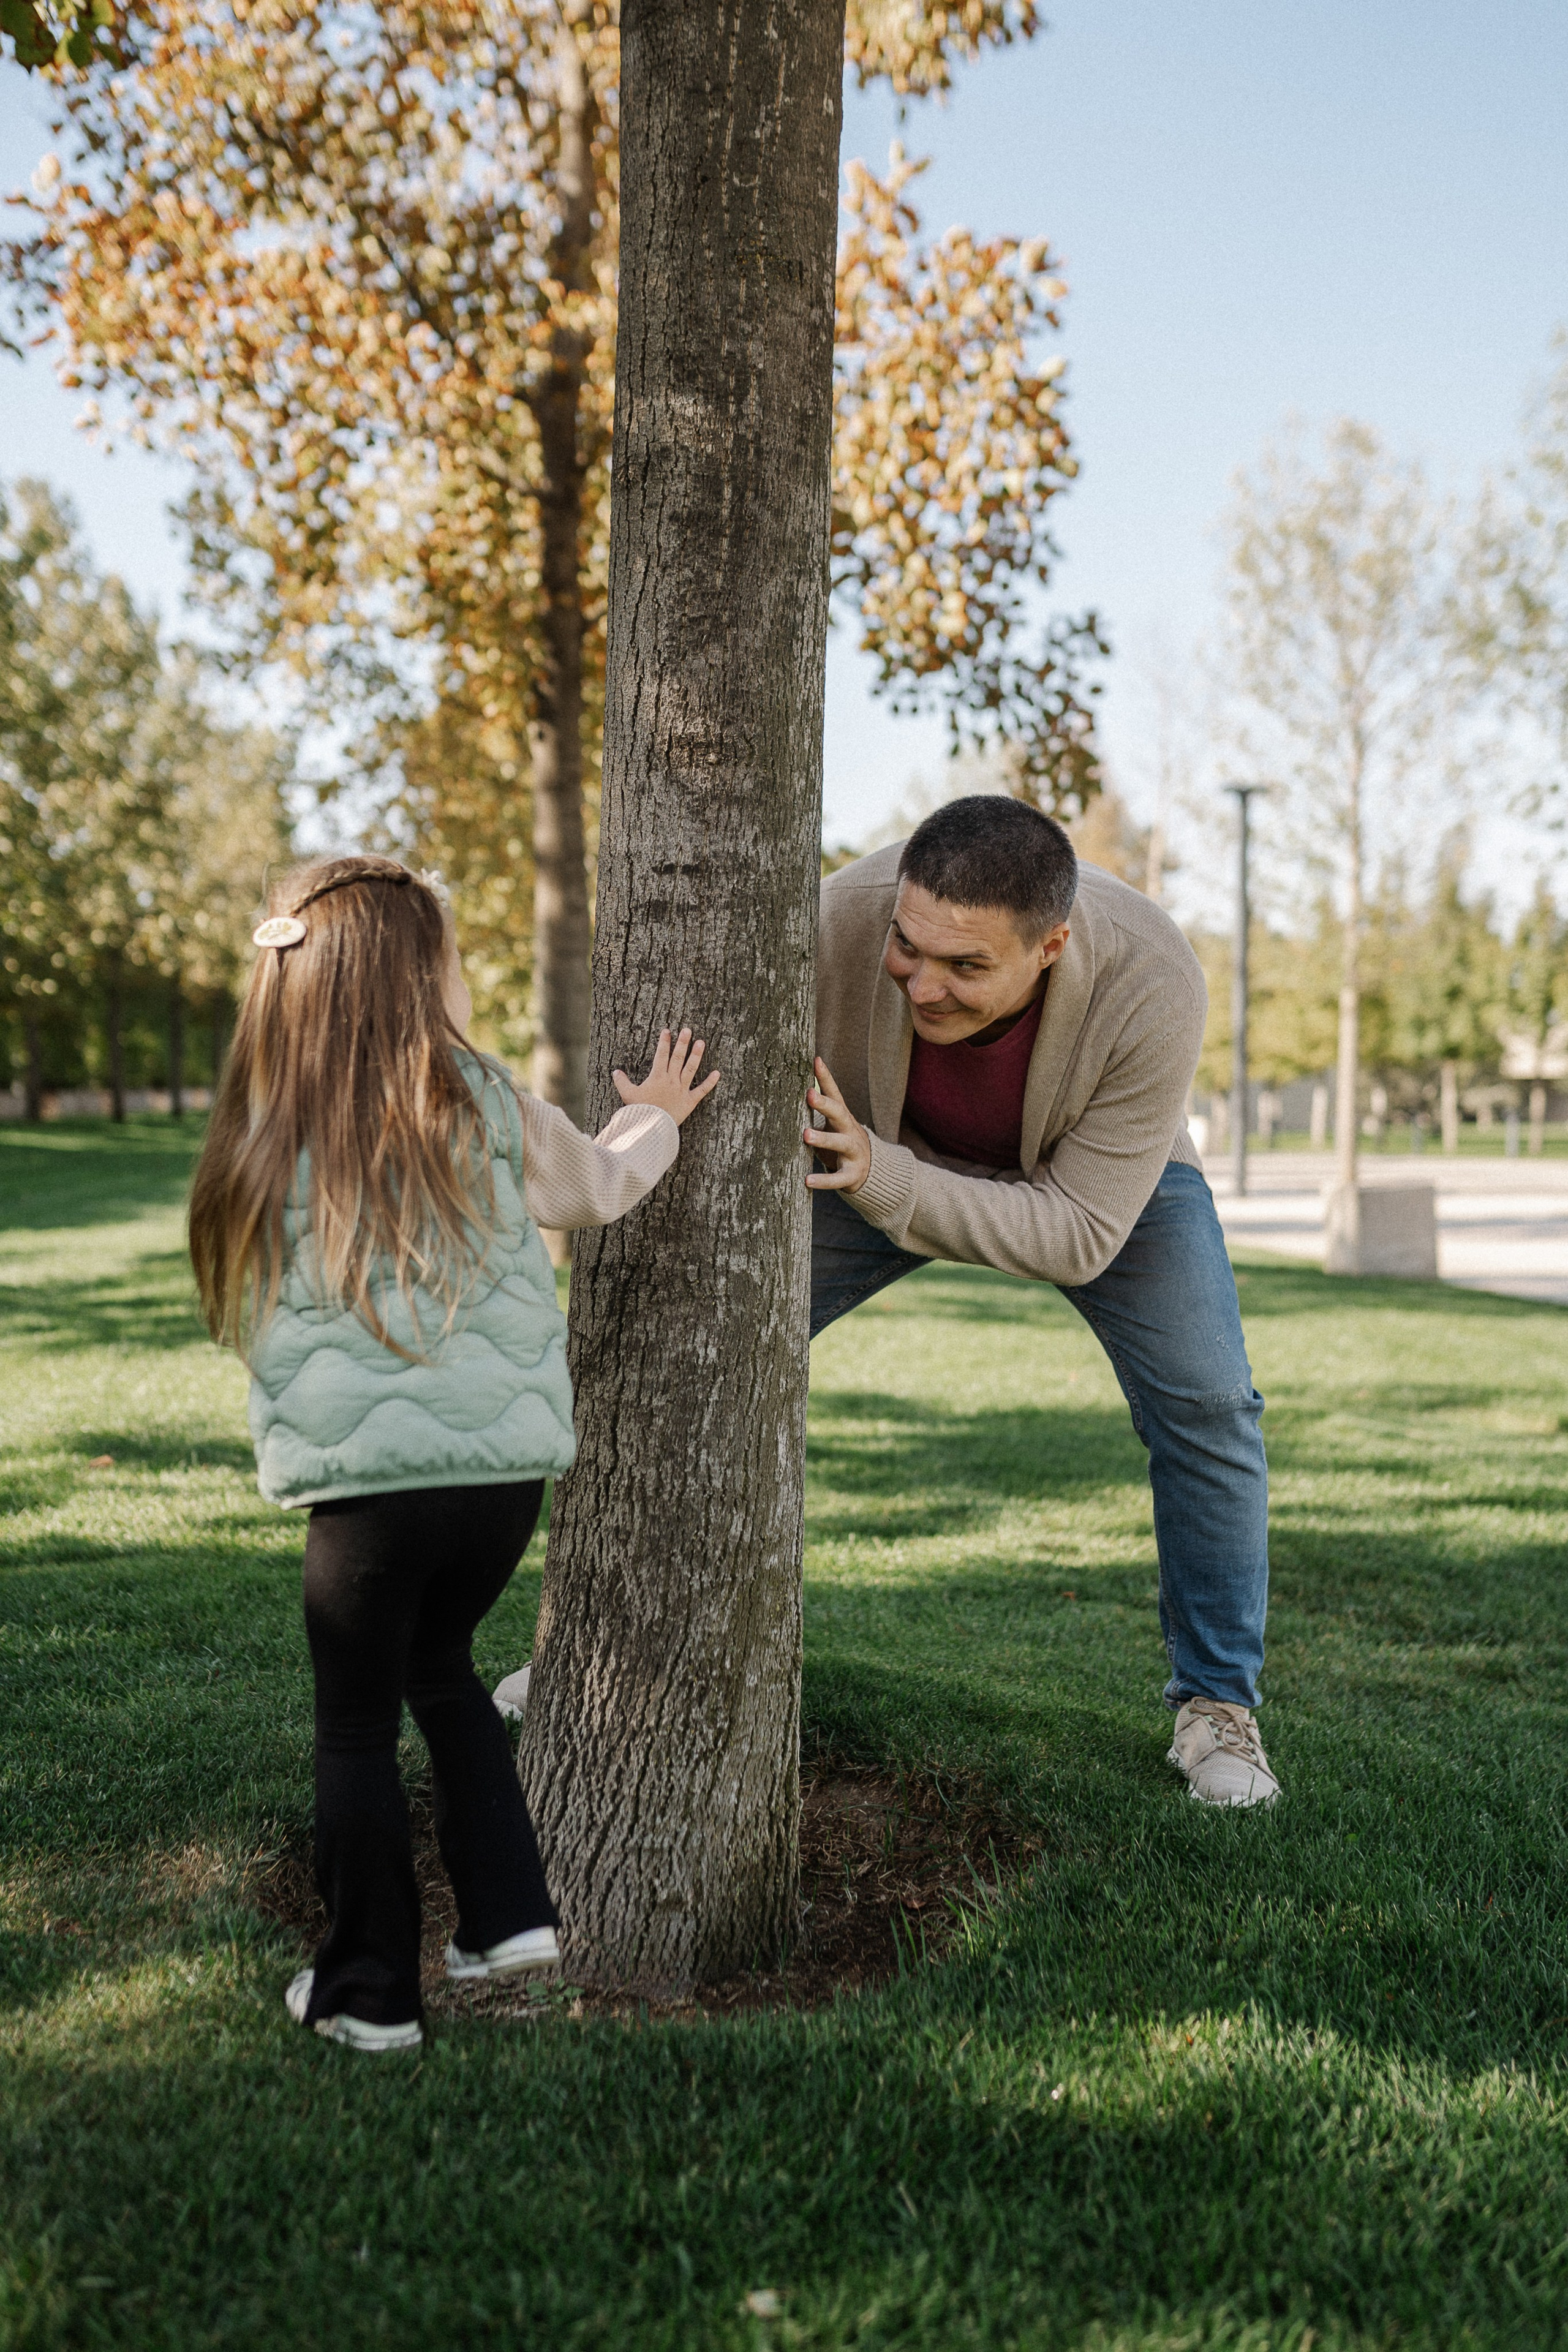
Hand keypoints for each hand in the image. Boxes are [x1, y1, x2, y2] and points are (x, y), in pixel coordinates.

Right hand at [612, 1027, 720, 1127]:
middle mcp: (671, 1080)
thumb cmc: (640, 1111)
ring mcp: (681, 1090)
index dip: (664, 1042)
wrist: (651, 1127)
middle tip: (687, 1030)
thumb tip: (615, 1072)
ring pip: (690, 1069)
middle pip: (678, 1058)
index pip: (661, 1055)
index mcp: (657, 1077)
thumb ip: (622, 1082)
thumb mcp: (628, 1095)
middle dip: (682, 1043)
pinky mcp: (689, 1101)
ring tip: (701, 1042)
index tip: (667, 1031)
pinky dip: (710, 1082)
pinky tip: (717, 1073)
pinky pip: (701, 1091)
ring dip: (696, 1055)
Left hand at [803, 1057, 870, 1193]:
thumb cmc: (842, 1141)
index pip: (835, 1094)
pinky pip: (838, 1179)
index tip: (816, 1060)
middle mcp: (850, 1131)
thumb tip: (791, 1084)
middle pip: (840, 1114)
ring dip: (824, 1138)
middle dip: (825, 1104)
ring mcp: (853, 1153)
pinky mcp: (852, 1175)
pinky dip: (823, 1180)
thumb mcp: (833, 1123)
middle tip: (809, 1095)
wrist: (870, 1171)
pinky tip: (807, 1181)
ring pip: (841, 1143)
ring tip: (805, 1135)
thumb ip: (818, 1107)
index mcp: (842, 1117)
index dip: (826, 1077)